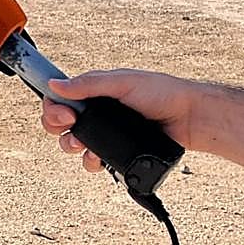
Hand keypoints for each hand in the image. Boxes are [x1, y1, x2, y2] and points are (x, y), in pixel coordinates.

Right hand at [41, 69, 196, 171]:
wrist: (189, 119)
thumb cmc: (163, 93)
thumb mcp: (123, 82)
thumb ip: (89, 84)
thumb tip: (57, 84)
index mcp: (94, 92)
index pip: (60, 98)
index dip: (54, 107)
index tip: (64, 114)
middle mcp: (96, 113)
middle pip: (60, 123)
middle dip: (58, 127)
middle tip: (71, 125)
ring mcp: (105, 134)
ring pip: (72, 144)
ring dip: (71, 146)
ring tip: (83, 145)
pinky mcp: (117, 152)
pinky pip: (94, 161)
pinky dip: (91, 162)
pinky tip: (98, 159)